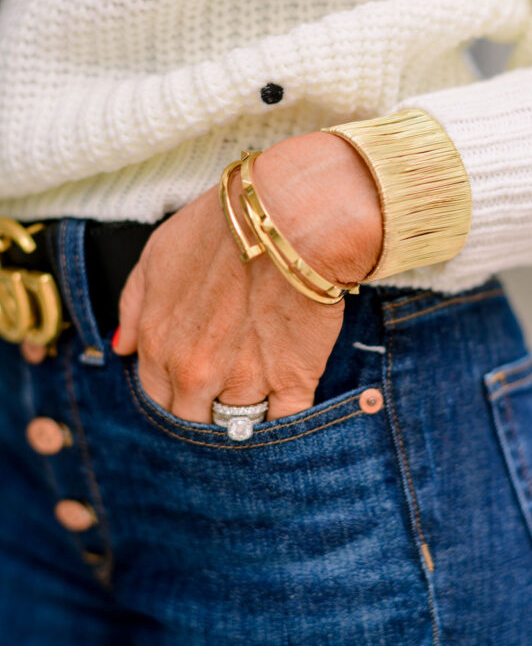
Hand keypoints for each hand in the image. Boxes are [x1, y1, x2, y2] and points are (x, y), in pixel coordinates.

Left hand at [109, 131, 382, 422]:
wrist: (287, 217)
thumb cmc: (222, 228)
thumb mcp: (157, 255)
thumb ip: (134, 307)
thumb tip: (123, 348)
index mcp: (160, 346)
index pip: (157, 399)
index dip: (174, 392)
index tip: (192, 381)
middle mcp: (196, 374)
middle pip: (193, 421)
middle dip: (204, 411)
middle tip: (225, 389)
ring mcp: (246, 383)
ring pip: (237, 428)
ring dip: (244, 418)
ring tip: (260, 392)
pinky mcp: (294, 381)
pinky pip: (285, 425)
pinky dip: (286, 422)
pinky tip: (289, 403)